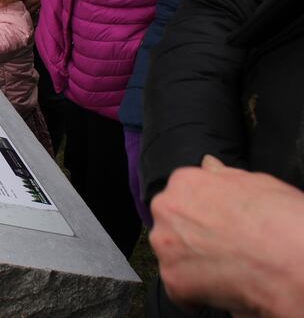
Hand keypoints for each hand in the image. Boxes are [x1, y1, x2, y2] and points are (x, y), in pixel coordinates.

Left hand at [150, 156, 303, 316]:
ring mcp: (165, 244)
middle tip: (223, 249)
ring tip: (226, 267)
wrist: (290, 257)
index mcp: (184, 182)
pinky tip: (223, 286)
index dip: (201, 216)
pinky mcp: (172, 277)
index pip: (180, 198)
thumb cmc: (279, 218)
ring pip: (170, 255)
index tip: (218, 226)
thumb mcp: (254, 182)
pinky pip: (179, 287)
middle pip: (171, 225)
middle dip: (190, 238)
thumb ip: (221, 175)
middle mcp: (166, 208)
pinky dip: (197, 291)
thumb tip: (207, 164)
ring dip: (191, 263)